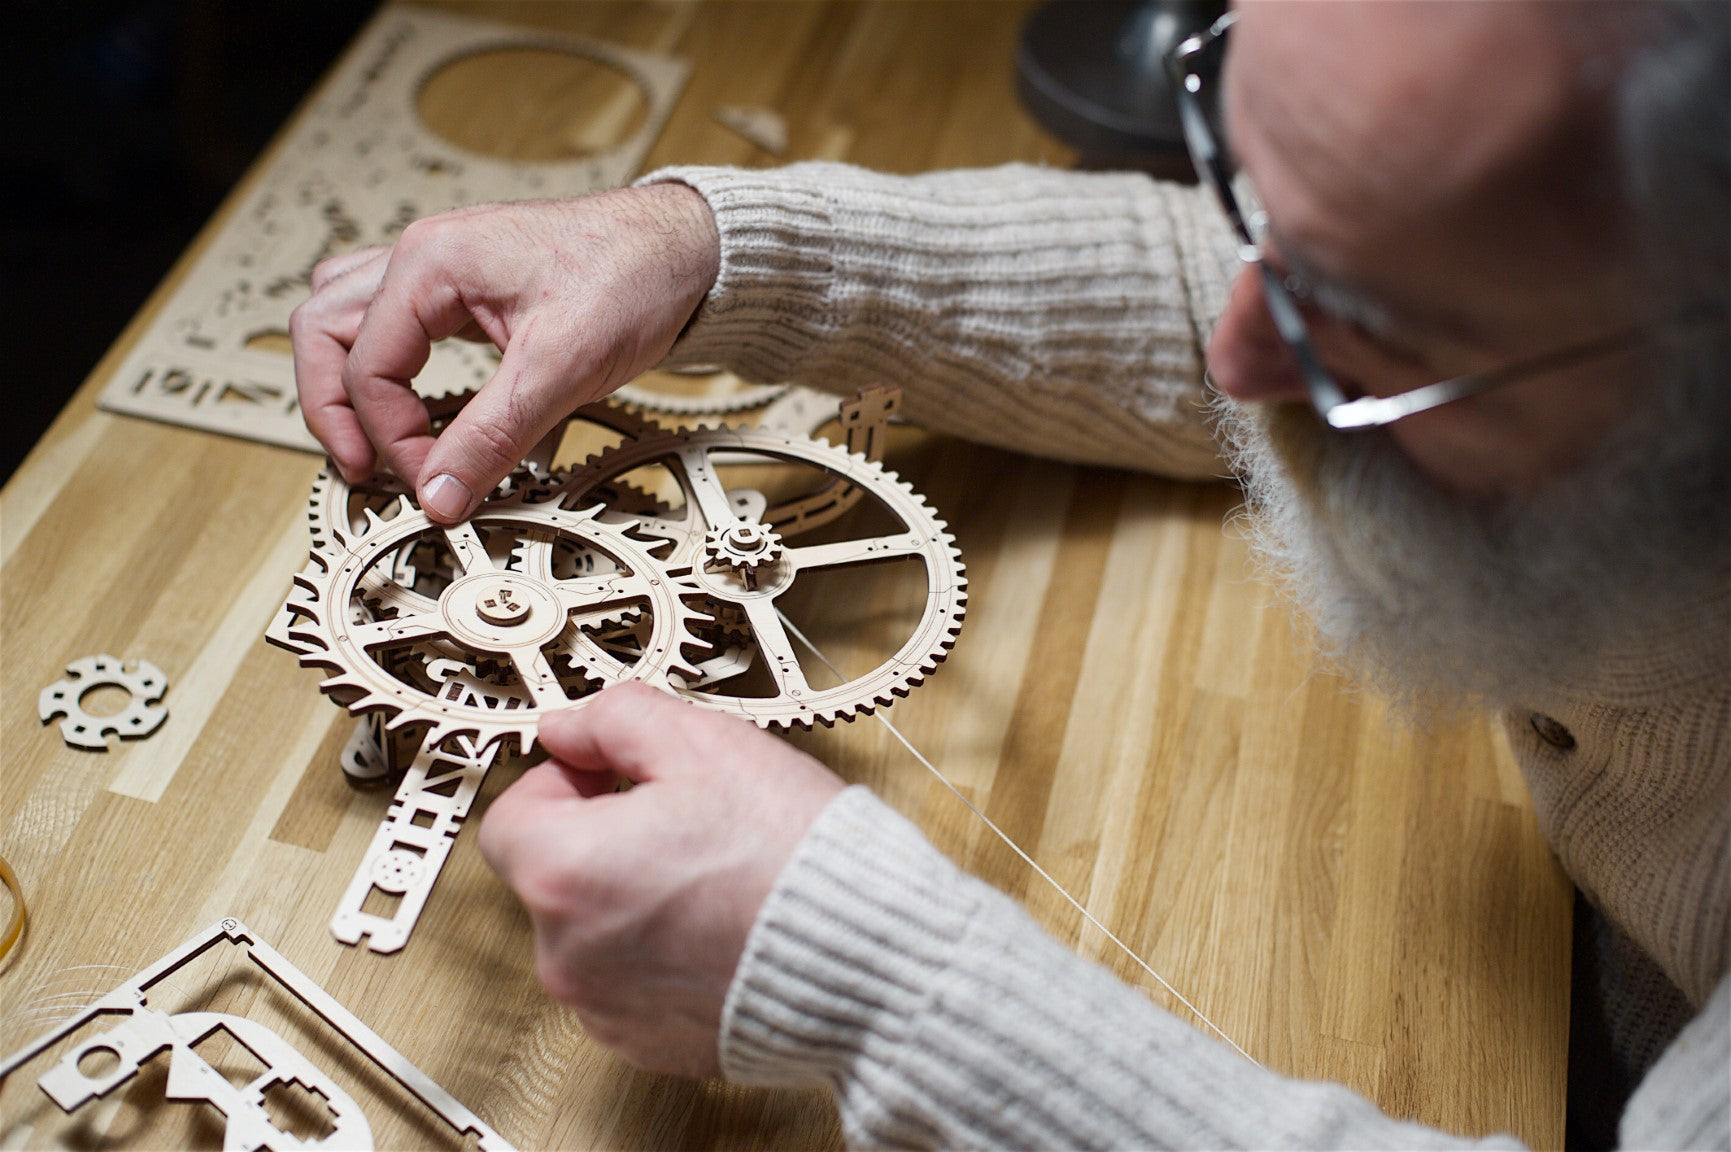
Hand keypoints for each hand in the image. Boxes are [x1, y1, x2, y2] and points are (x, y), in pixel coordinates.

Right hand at [289, 183, 719, 520]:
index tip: (433, 486)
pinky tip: (415, 402)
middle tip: (363, 470)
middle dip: (332, 408)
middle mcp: (422, 256)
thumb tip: (440, 494)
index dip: (392, 439)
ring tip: (374, 442)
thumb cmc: (634, 275)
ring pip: (344, 317)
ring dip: (346, 379)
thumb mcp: (562, 367)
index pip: (367, 368)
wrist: (687, 249)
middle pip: (323, 331)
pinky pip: (391, 320)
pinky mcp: (465, 287)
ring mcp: (440, 268)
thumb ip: (493, 435)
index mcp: (431, 263)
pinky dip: (385, 362)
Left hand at [477, 683, 844, 1077]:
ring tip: (714, 874)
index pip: (511, 816)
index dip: (562, 782)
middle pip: (553, 874)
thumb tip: (570, 726)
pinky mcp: (649, 1043)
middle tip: (681, 817)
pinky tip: (722, 923)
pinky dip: (662, 952)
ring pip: (593, 930)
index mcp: (564, 872)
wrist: (871, 956)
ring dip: (632, 897)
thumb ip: (616, 718)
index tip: (611, 774)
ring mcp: (606, 1007)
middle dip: (604, 838)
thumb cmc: (792, 855)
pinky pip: (631, 982)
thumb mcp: (704, 744)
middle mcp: (568, 952)